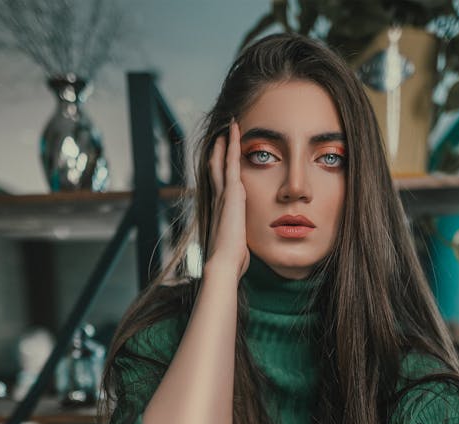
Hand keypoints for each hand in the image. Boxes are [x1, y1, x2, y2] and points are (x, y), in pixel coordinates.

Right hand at [207, 120, 249, 280]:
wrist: (224, 261)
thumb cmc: (232, 261)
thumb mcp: (237, 249)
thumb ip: (238, 243)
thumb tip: (242, 253)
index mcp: (220, 212)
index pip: (220, 187)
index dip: (221, 174)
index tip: (223, 162)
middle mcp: (218, 200)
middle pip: (216, 170)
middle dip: (218, 153)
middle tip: (220, 137)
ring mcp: (223, 194)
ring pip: (222, 161)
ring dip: (225, 144)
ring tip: (229, 127)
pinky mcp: (231, 191)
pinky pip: (232, 161)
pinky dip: (233, 144)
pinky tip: (235, 130)